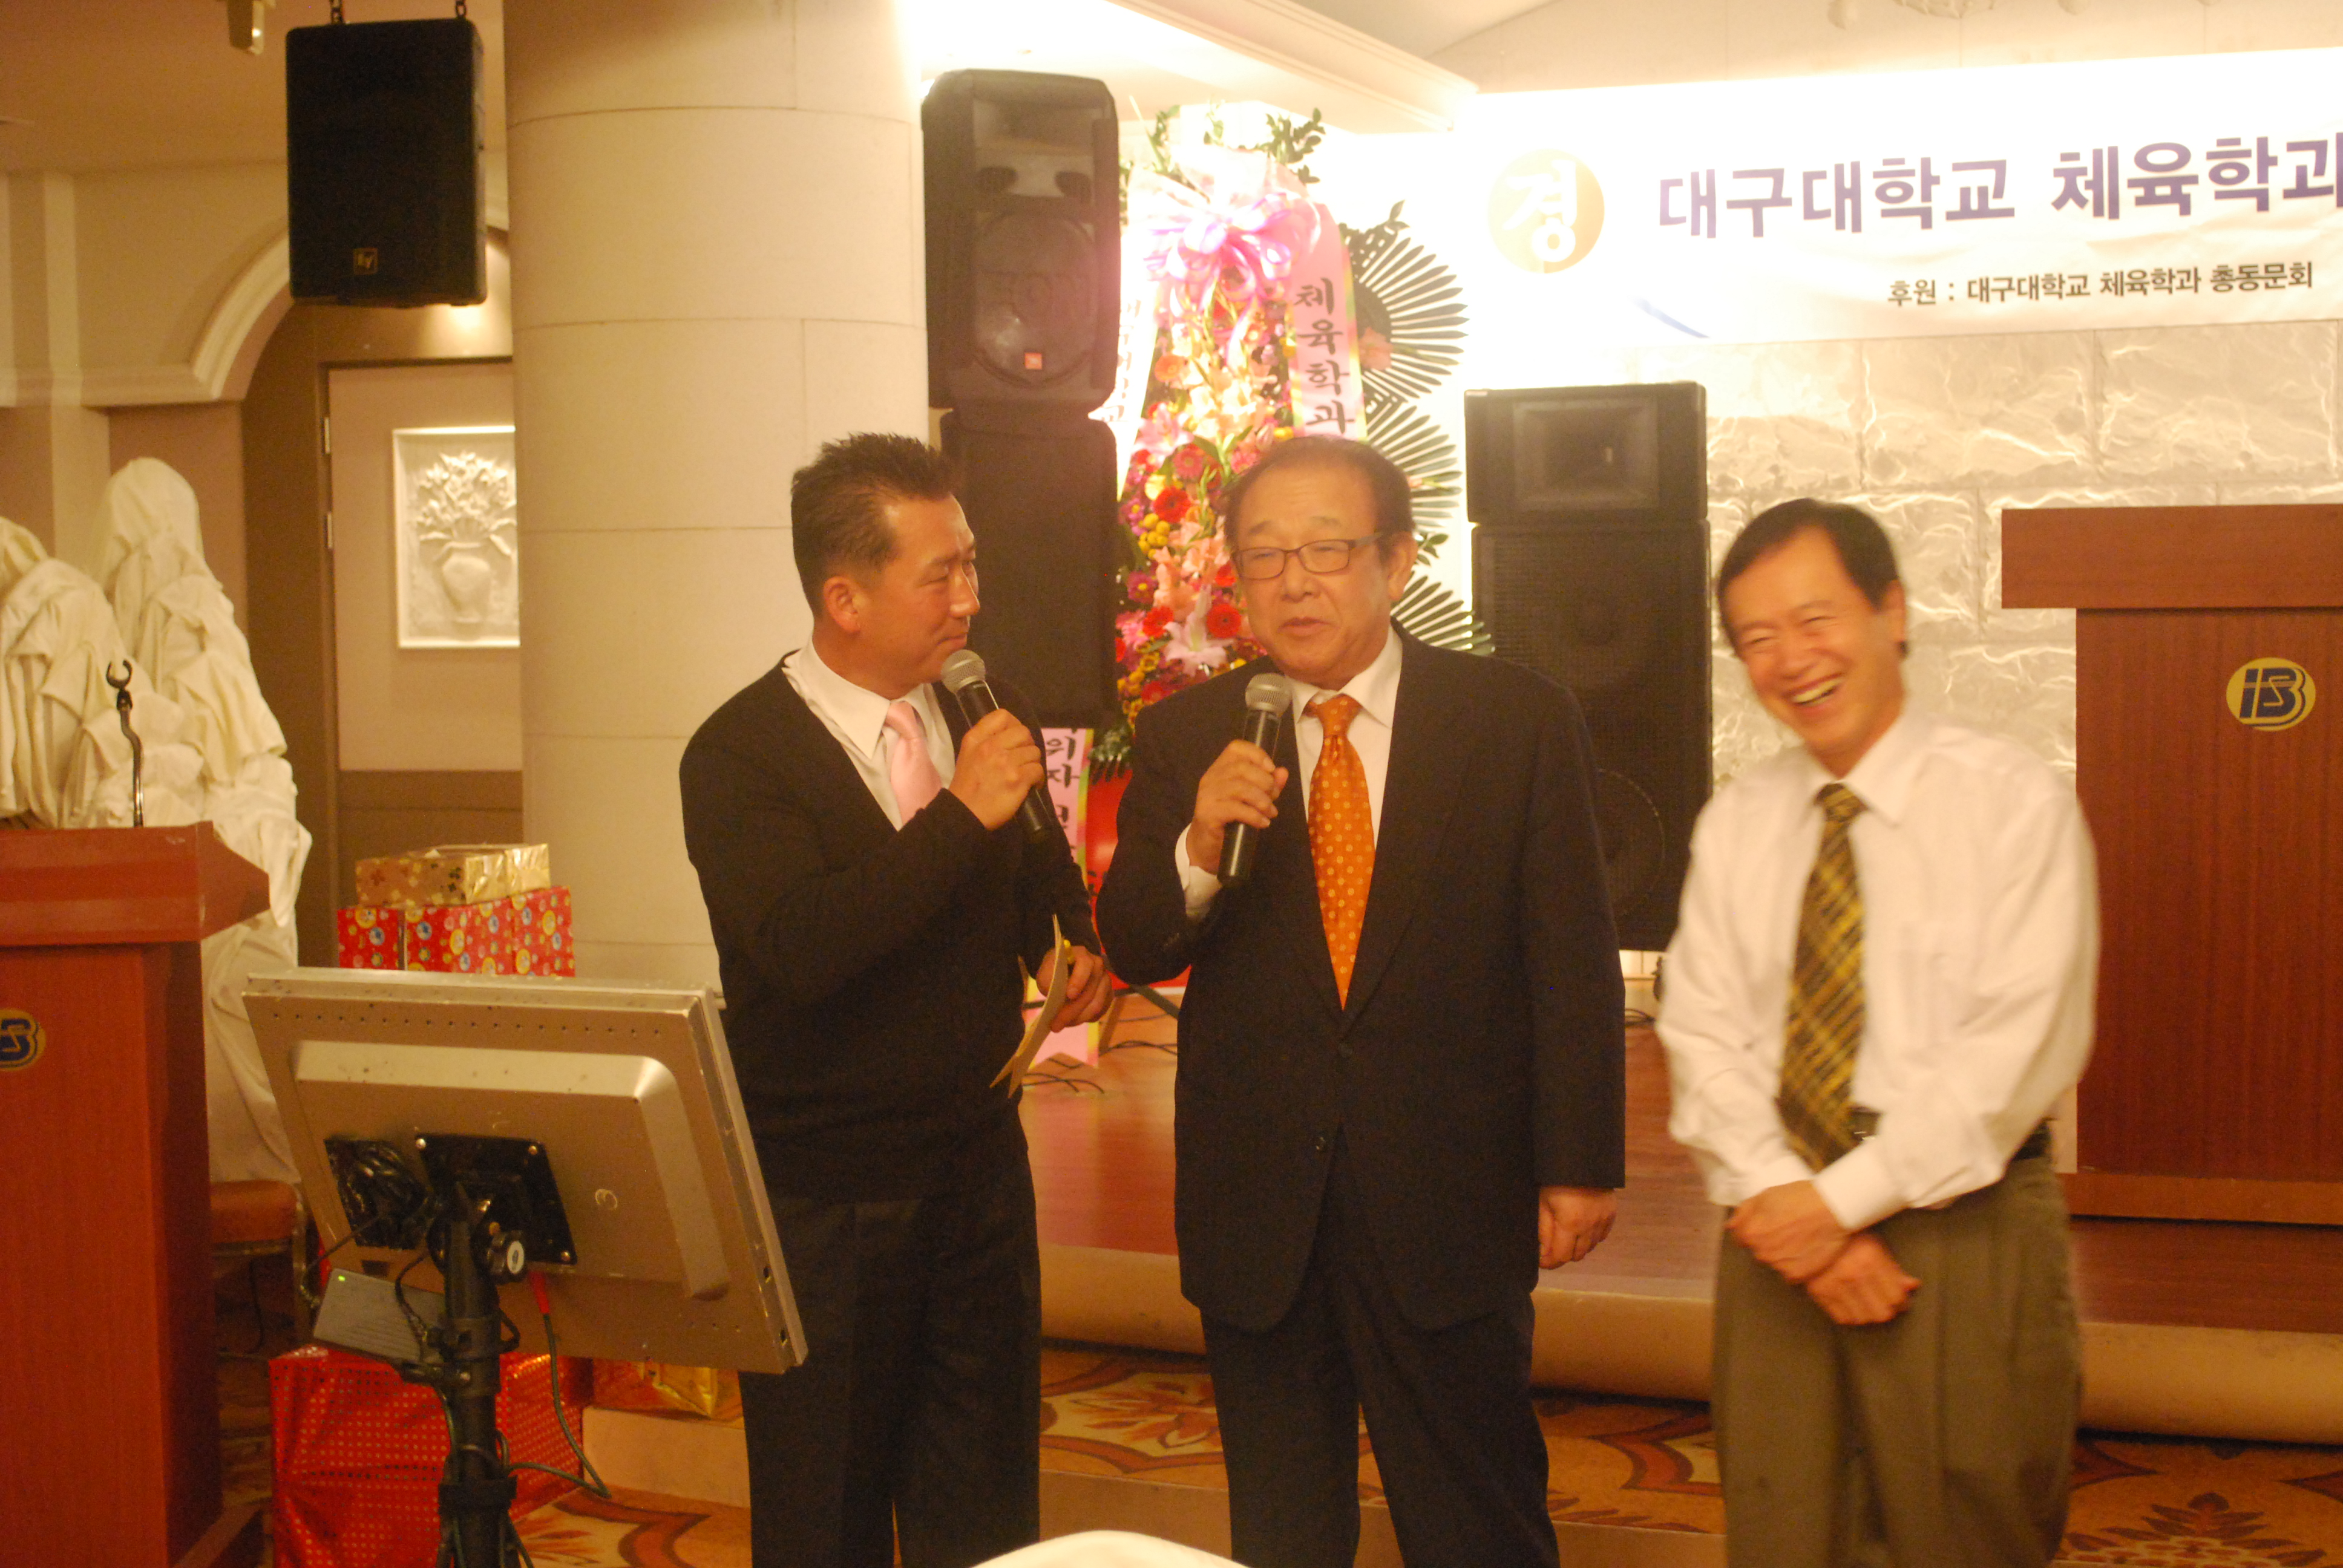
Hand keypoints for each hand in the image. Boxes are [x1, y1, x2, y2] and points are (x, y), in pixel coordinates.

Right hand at [948, 709, 1043, 830]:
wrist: (964, 813)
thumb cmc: (967, 786)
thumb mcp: (968, 754)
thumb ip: (985, 740)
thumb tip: (1011, 734)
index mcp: (976, 739)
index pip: (1002, 715)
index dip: (1014, 725)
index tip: (1014, 739)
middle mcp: (991, 746)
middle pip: (1024, 733)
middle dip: (1027, 745)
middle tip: (1022, 759)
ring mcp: (1005, 763)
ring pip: (1034, 752)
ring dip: (1032, 763)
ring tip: (1025, 774)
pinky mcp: (1017, 779)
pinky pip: (1038, 770)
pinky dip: (1037, 779)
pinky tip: (1030, 785)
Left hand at [1037, 945, 1112, 1024]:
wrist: (1065, 969)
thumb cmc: (1055, 970)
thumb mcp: (1046, 972)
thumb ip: (1049, 981)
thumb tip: (1054, 997)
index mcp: (1082, 955)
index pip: (1085, 966)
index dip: (1078, 981)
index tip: (1069, 995)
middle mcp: (1098, 966)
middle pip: (1089, 992)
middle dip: (1072, 1011)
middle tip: (1055, 1025)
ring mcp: (1105, 981)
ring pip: (1097, 1005)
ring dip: (1078, 1018)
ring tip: (1062, 1024)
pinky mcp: (1108, 994)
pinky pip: (1101, 1011)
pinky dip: (1086, 1019)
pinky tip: (1073, 1021)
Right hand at [1184, 740, 1289, 876]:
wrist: (1206, 845)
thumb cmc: (1230, 819)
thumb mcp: (1251, 799)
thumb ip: (1267, 785)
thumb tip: (1282, 772)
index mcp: (1220, 769)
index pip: (1236, 748)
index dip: (1256, 754)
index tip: (1271, 769)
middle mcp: (1211, 778)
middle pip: (1242, 768)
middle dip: (1265, 782)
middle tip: (1274, 798)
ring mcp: (1207, 795)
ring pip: (1240, 788)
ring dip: (1262, 800)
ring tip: (1271, 813)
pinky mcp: (1208, 813)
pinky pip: (1236, 809)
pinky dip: (1254, 816)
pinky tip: (1262, 823)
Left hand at [1538, 1186, 1616, 1267]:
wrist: (1583, 1159)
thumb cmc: (1556, 1180)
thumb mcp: (1544, 1203)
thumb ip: (1544, 1231)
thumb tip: (1543, 1253)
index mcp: (1571, 1225)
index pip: (1562, 1256)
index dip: (1550, 1262)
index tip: (1541, 1260)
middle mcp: (1590, 1227)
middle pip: (1577, 1255)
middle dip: (1563, 1254)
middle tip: (1552, 1247)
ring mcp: (1603, 1221)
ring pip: (1590, 1247)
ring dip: (1577, 1247)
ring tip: (1566, 1235)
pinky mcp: (1611, 1214)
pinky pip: (1601, 1236)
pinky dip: (1591, 1238)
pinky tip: (1582, 1228)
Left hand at [1728, 1181, 1848, 1283]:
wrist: (1832, 1209)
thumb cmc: (1800, 1198)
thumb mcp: (1766, 1195)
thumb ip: (1744, 1213)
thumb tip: (1731, 1226)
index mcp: (1750, 1233)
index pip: (1742, 1238)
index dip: (1756, 1230)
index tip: (1770, 1225)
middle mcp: (1761, 1253)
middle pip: (1760, 1251)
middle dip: (1770, 1243)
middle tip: (1788, 1231)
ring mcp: (1779, 1266)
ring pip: (1776, 1263)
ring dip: (1784, 1255)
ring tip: (1801, 1240)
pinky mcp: (1797, 1275)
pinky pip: (1791, 1275)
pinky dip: (1797, 1266)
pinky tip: (1807, 1252)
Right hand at [1803, 1232, 1919, 1325]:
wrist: (1810, 1232)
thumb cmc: (1846, 1238)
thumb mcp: (1874, 1246)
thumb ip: (1893, 1269)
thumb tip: (1912, 1285)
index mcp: (1870, 1260)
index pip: (1896, 1297)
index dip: (1901, 1301)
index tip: (1899, 1299)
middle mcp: (1854, 1275)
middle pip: (1882, 1313)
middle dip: (1886, 1309)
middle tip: (1883, 1302)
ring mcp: (1835, 1285)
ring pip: (1863, 1318)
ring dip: (1867, 1313)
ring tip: (1866, 1303)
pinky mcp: (1820, 1292)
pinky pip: (1842, 1318)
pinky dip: (1849, 1315)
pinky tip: (1851, 1303)